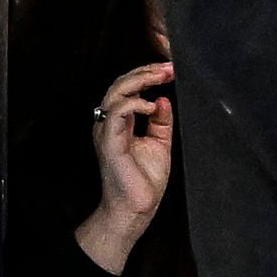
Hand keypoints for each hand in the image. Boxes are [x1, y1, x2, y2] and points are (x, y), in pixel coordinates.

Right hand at [75, 60, 175, 274]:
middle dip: (145, 71)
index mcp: (120, 122)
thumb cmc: (144, 181)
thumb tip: (163, 99)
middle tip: (168, 68)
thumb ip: (161, 121)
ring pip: (115, 92)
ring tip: (160, 77)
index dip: (147, 75)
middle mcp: (110, 123)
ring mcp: (107, 131)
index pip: (128, 88)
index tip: (170, 69)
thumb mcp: (159, 143)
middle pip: (120, 84)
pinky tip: (151, 106)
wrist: (136, 208)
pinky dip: (134, 103)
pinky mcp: (109, 142)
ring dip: (140, 80)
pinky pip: (116, 112)